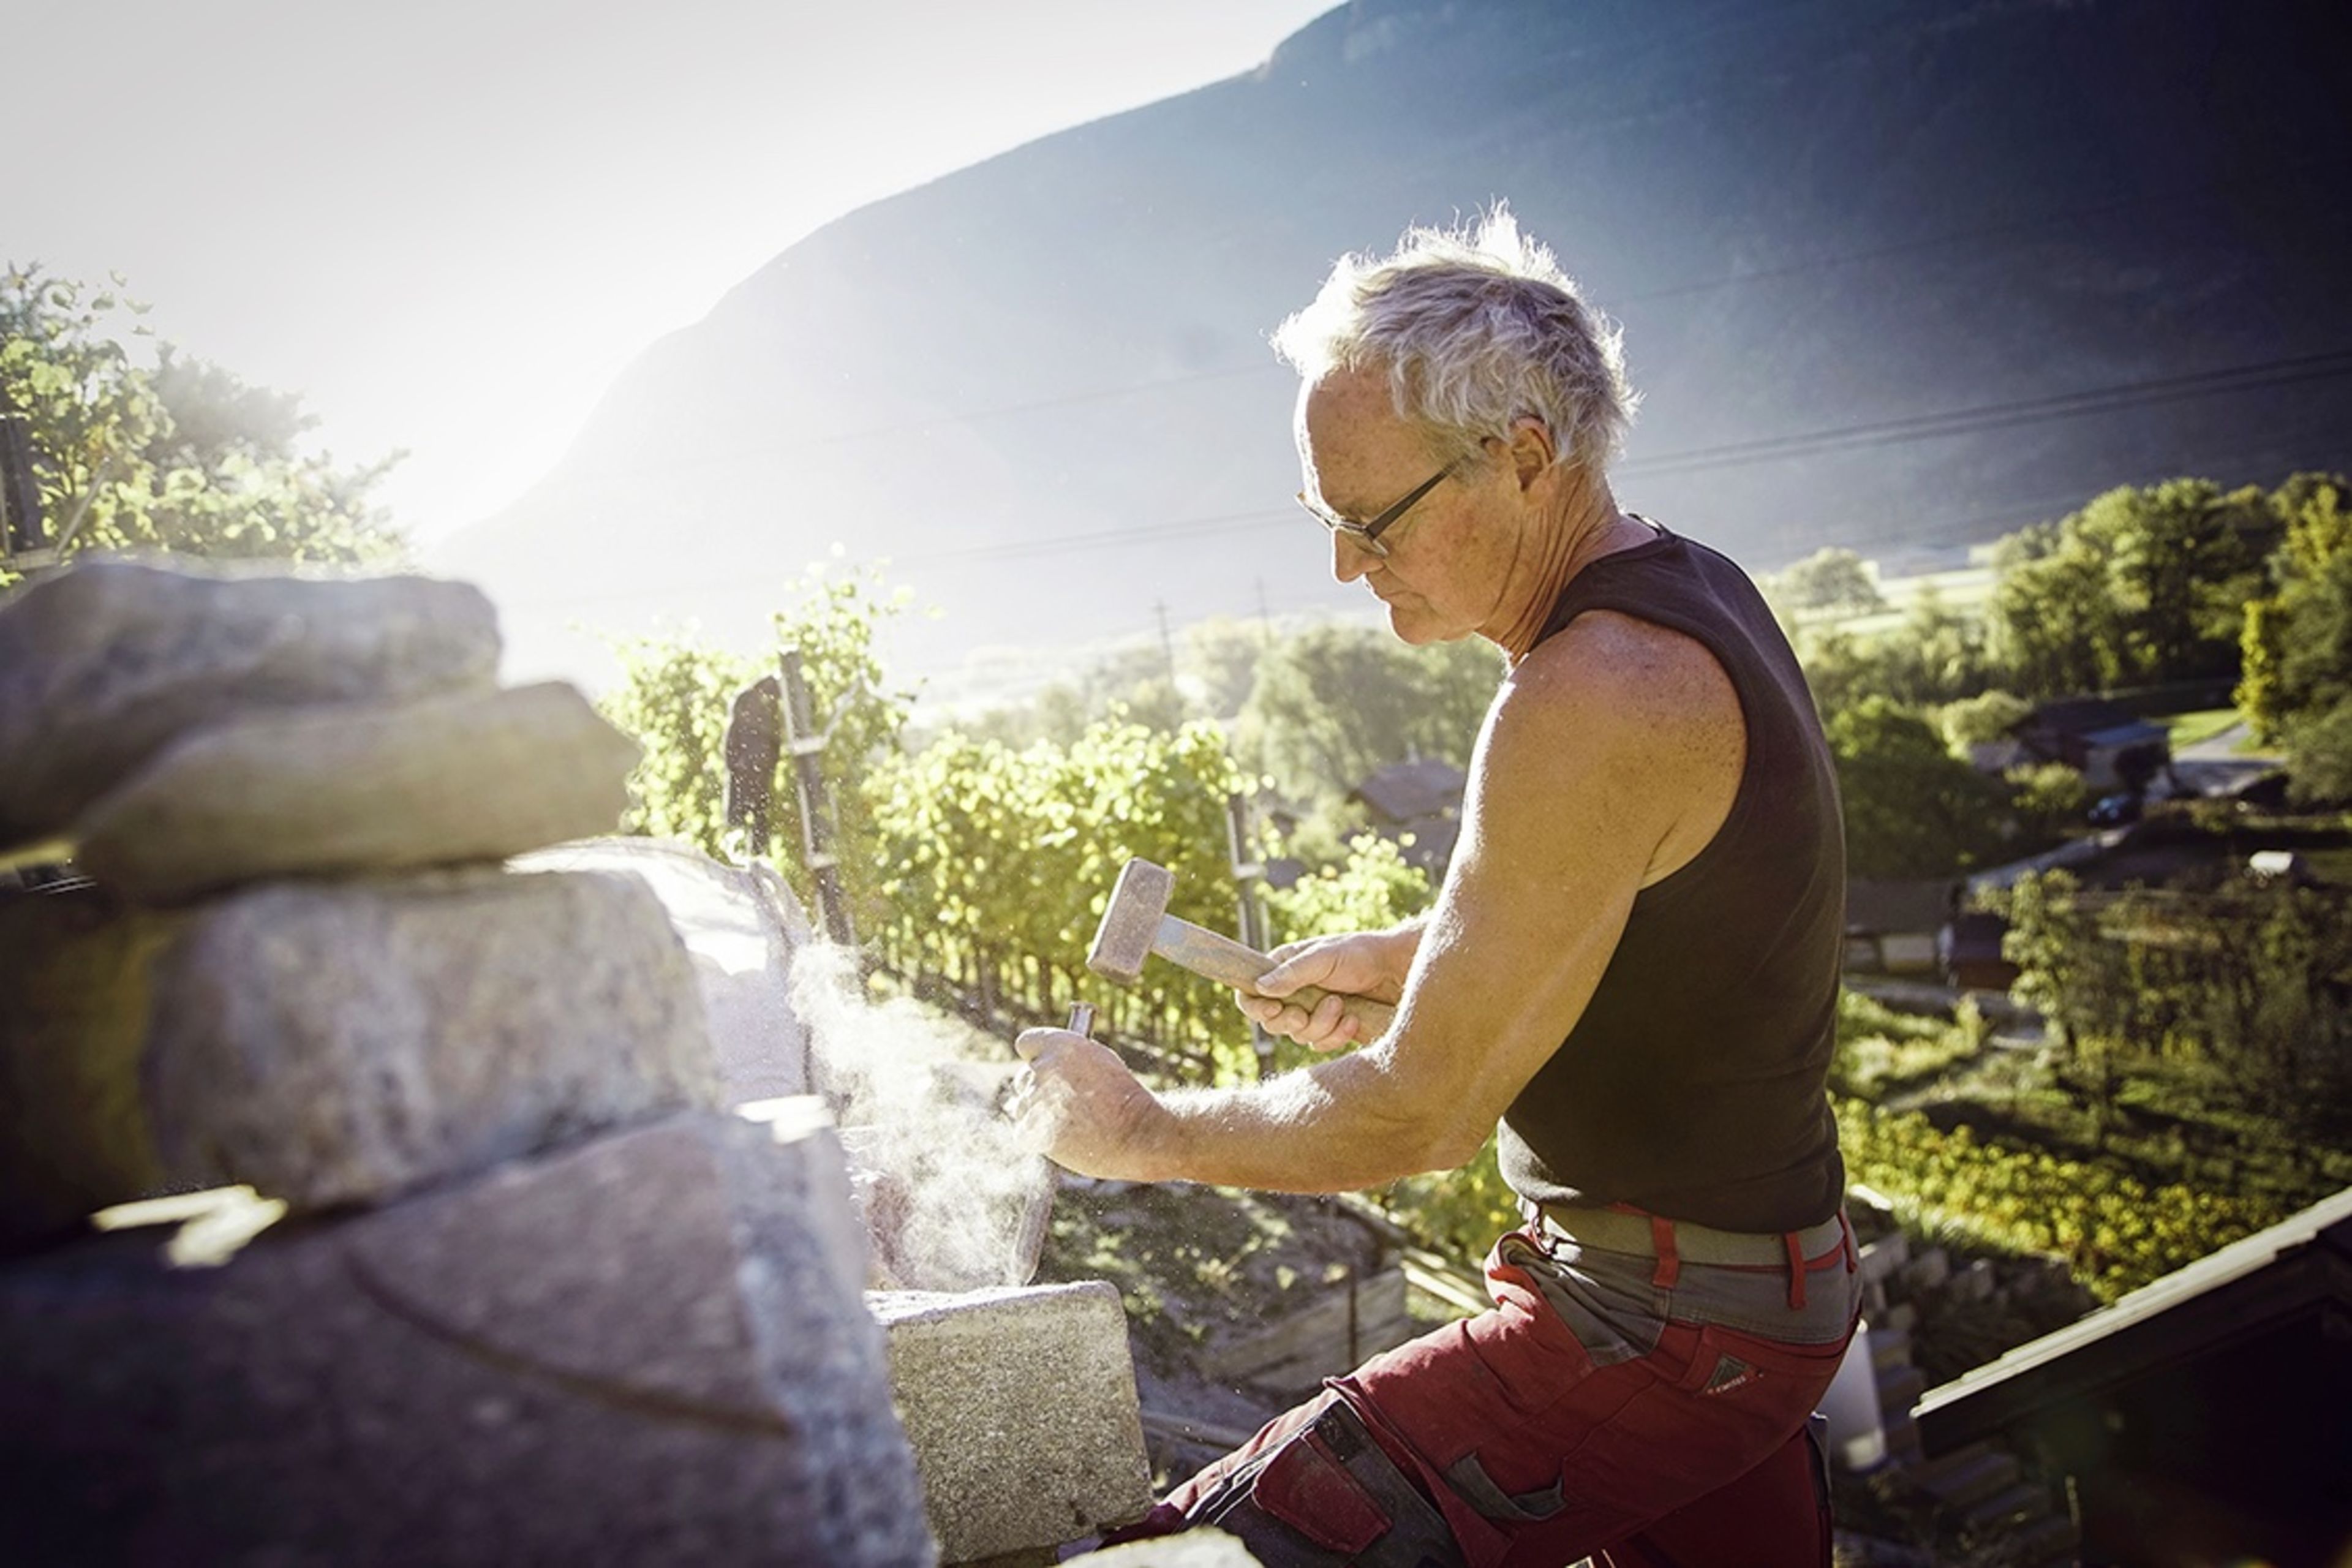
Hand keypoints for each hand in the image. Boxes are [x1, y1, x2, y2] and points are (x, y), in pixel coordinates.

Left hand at [1009, 1028, 1169, 1180]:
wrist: (1135, 1133)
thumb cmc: (1124, 1096)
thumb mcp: (1100, 1060)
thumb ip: (1067, 1060)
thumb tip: (1048, 1067)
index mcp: (1057, 1045)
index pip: (1026, 1043)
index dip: (1036, 1054)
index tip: (1044, 1063)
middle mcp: (1040, 1069)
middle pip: (1023, 1077)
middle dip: (1040, 1087)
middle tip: (1063, 1101)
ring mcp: (1033, 1101)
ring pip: (1022, 1105)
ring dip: (1037, 1112)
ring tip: (1067, 1121)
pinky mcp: (1030, 1131)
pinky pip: (1023, 1130)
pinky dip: (1037, 1135)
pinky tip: (1061, 1136)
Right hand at [1237, 928, 1415, 1052]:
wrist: (1397, 972)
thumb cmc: (1360, 955)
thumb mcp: (1324, 958)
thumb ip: (1292, 973)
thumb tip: (1261, 987)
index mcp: (1284, 968)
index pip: (1251, 993)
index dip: (1255, 1007)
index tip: (1273, 1009)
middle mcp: (1293, 992)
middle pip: (1271, 1021)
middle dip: (1291, 1020)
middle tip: (1302, 1014)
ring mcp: (1311, 1012)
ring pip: (1298, 1035)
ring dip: (1320, 1024)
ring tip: (1341, 1005)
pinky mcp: (1330, 1029)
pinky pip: (1320, 1044)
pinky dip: (1336, 1034)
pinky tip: (1353, 1019)